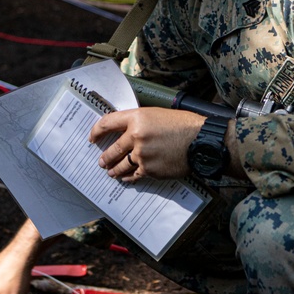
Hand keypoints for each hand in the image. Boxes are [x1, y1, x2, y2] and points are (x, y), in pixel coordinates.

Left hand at [90, 107, 204, 181]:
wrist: (201, 141)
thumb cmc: (184, 125)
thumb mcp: (158, 114)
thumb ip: (140, 122)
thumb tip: (126, 131)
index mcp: (137, 118)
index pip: (108, 123)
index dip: (96, 131)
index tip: (92, 137)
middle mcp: (136, 136)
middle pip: (112, 149)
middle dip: (105, 157)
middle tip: (102, 162)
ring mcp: (142, 155)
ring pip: (120, 165)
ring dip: (114, 170)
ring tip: (111, 172)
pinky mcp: (150, 169)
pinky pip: (134, 175)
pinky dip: (129, 178)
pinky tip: (126, 178)